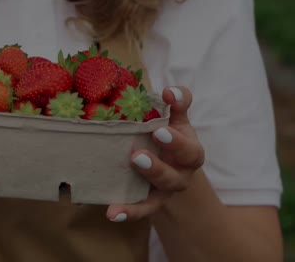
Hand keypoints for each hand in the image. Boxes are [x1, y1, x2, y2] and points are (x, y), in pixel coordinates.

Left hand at [107, 86, 204, 221]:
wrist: (165, 166)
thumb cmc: (167, 137)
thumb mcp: (174, 120)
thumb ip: (176, 103)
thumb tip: (170, 90)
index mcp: (189, 152)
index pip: (190, 146)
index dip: (178, 136)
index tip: (164, 117)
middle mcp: (181, 172)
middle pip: (178, 170)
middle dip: (160, 160)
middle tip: (144, 147)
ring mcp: (165, 189)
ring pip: (162, 188)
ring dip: (150, 175)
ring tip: (134, 162)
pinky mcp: (150, 202)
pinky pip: (142, 209)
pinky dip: (129, 211)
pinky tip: (113, 212)